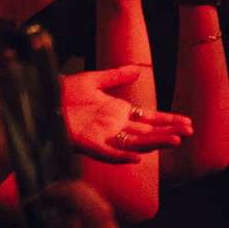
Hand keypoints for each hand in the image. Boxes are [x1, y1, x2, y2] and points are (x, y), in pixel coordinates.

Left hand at [61, 67, 187, 161]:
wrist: (39, 100)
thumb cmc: (64, 93)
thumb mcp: (94, 80)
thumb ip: (116, 76)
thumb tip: (138, 69)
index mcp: (118, 113)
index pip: (149, 119)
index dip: (168, 120)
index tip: (187, 122)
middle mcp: (114, 127)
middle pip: (147, 132)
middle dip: (168, 132)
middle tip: (189, 132)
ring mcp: (102, 137)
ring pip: (134, 144)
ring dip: (154, 143)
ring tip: (174, 141)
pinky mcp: (86, 144)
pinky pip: (107, 153)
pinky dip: (122, 156)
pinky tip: (137, 158)